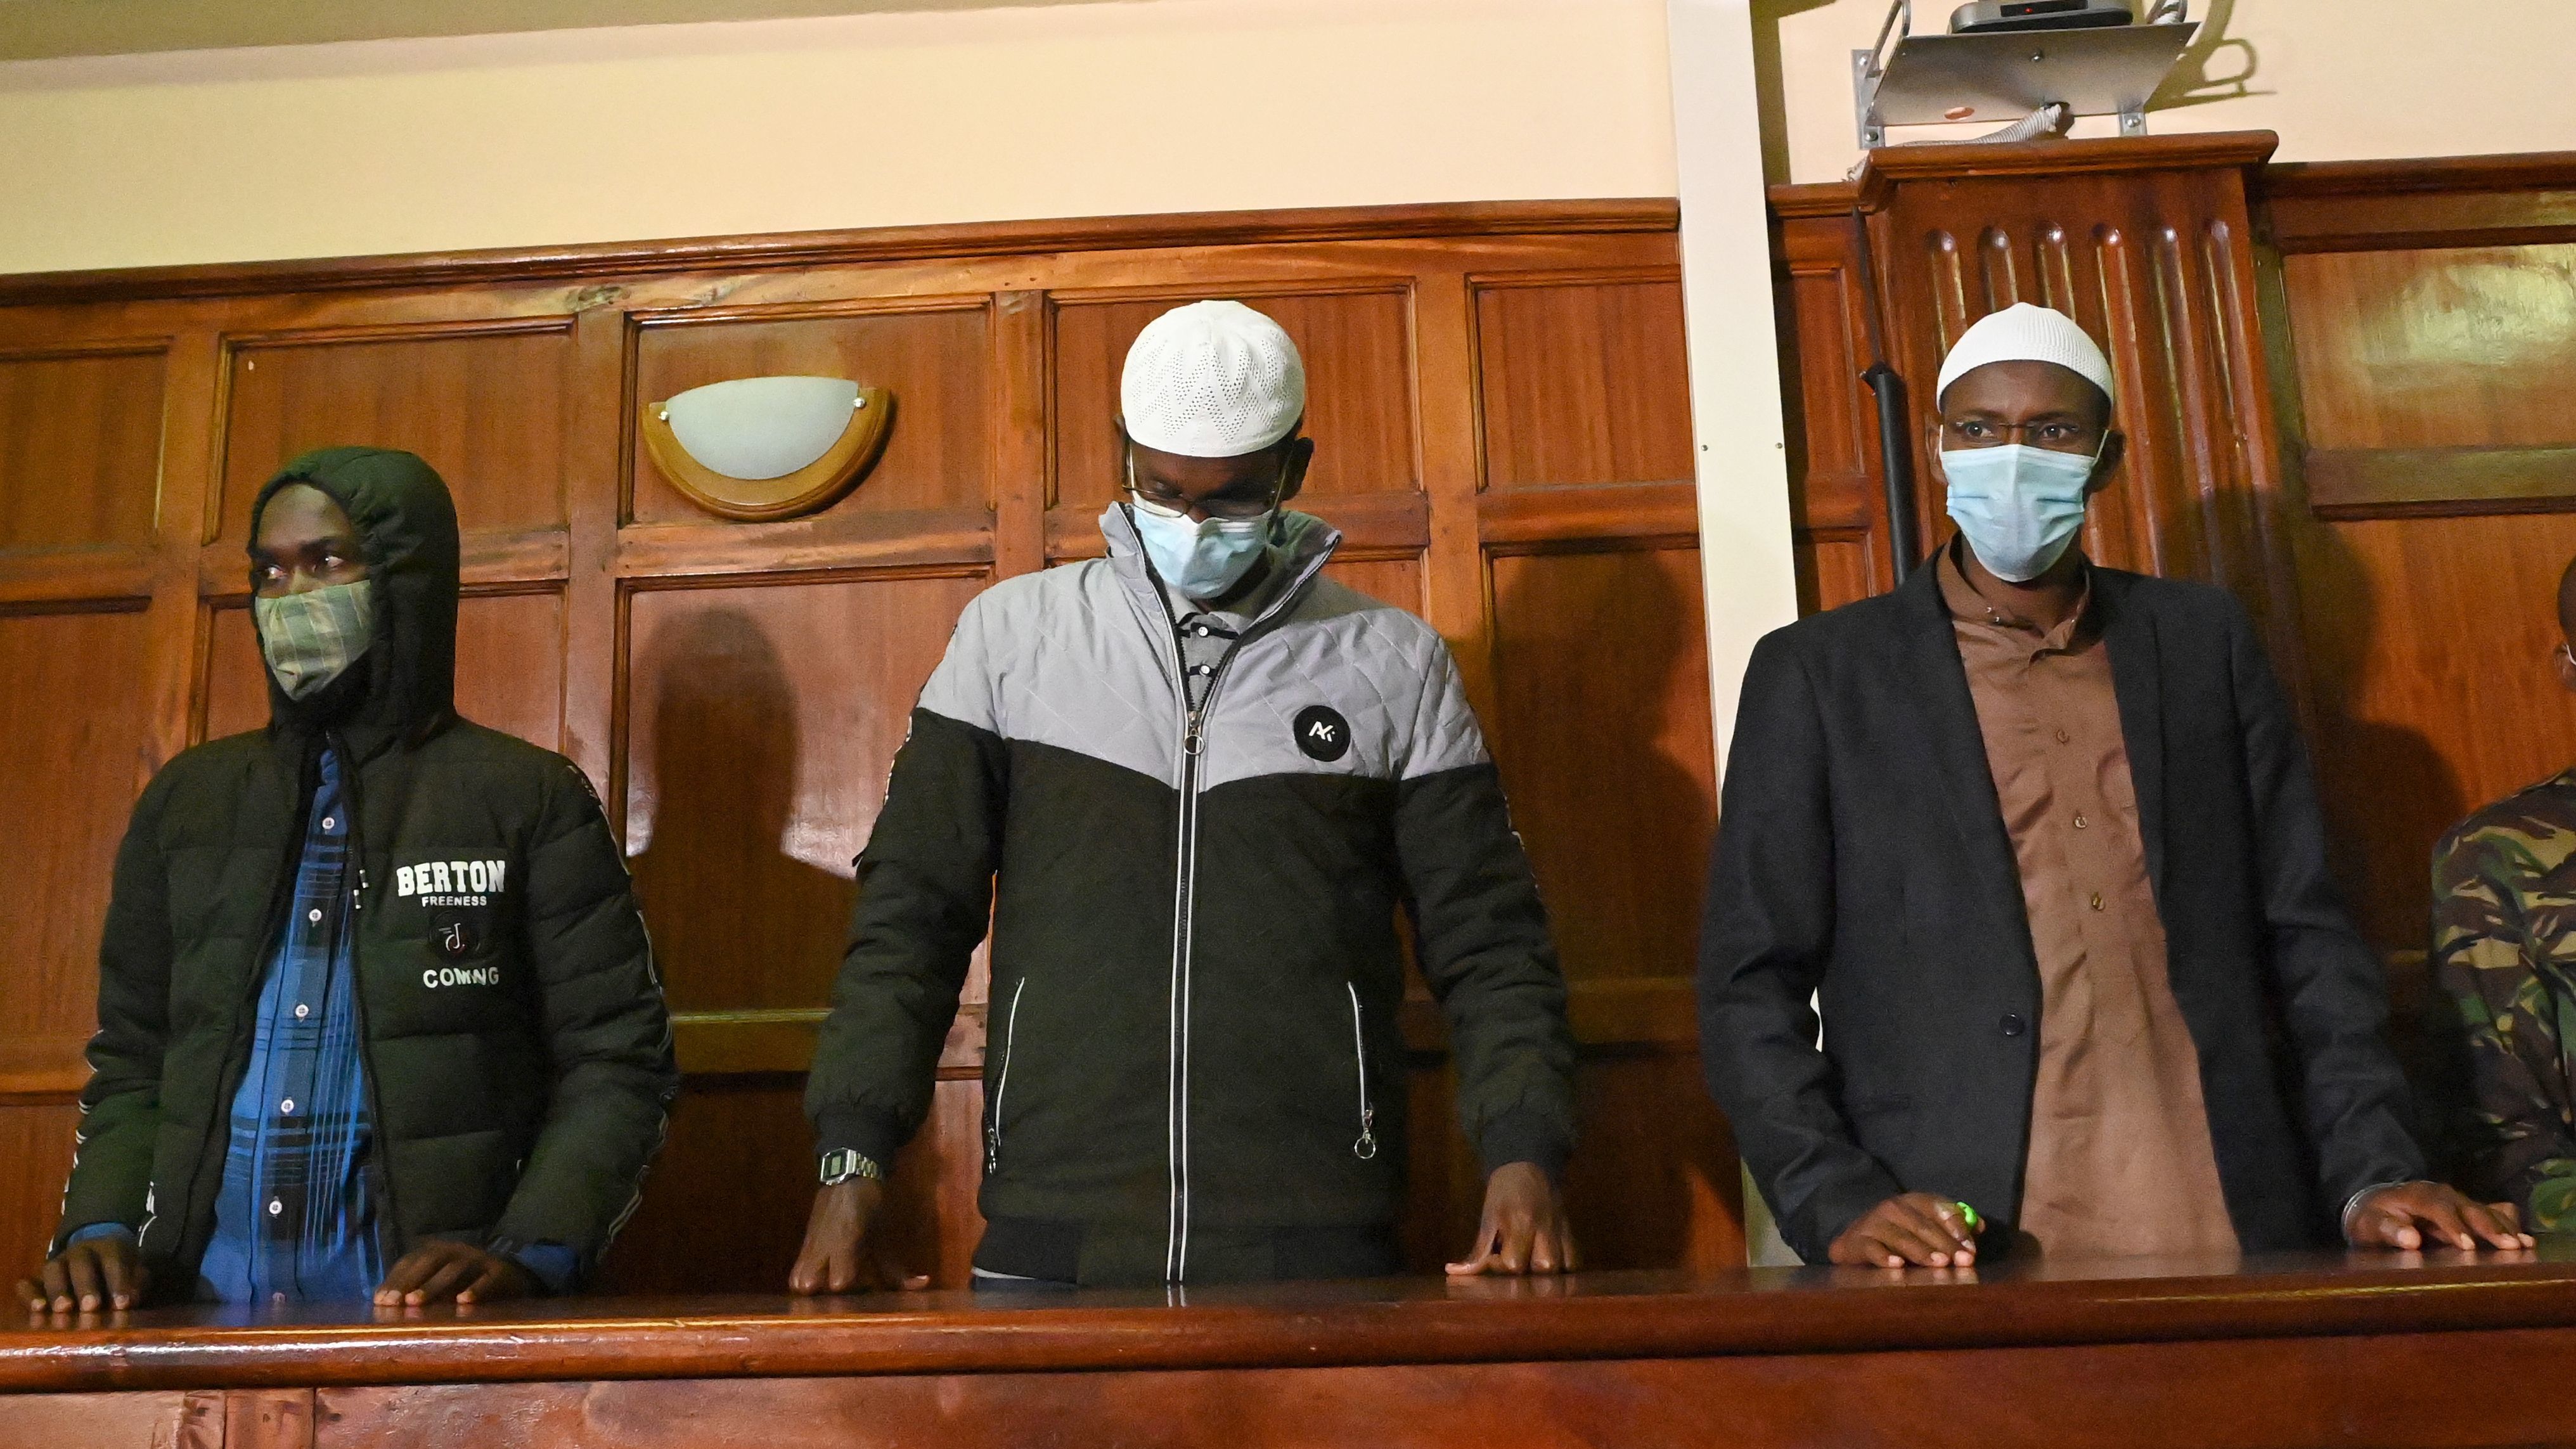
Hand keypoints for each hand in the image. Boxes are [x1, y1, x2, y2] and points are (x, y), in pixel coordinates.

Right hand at [17, 1235, 148, 1314]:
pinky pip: (27, 1282)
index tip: (123, 1304)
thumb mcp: (136, 1272)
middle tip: (91, 1307)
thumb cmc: (121, 1271)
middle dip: (86, 1285)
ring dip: (57, 1289)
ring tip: (63, 1309)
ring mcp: (57, 1263)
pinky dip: (29, 1294)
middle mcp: (81, 1251)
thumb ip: (137, 1282)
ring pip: (53, 1269)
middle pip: (80, 1263)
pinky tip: (37, 1309)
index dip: (118, 1281)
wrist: (99, 1255)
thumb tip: (133, 1298)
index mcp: (109, 1247)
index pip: (114, 1261)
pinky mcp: (38, 1278)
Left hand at [373, 1242, 535, 1305]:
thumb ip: (413, 1284)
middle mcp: (458, 1251)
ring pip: (455, 1269)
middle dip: (410, 1281)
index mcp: (440, 1250)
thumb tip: (378, 1298)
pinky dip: (476, 1290)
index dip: (396, 1279)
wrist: (512, 1275)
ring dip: (433, 1286)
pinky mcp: (500, 1271)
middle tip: (395, 1302)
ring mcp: (480, 1259)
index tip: (380, 1300)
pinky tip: (463, 1302)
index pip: (413, 1260)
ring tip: (416, 1303)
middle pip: (431, 1261)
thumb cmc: (465, 1281)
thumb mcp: (439, 1279)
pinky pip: (487, 1280)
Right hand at [789, 1178, 928, 1293]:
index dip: (854, 1290)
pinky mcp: (802, 1245)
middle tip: (848, 1288)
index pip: (839, 1283)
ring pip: (797, 1282)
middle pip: (808, 1287)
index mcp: (844, 1243)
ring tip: (833, 1285)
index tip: (867, 1287)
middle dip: (828, 1294)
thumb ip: (896, 1268)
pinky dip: (806, 1278)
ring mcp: (808, 1246)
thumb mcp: (883, 1238)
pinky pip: (796, 1271)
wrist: (847, 1175)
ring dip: (814, 1289)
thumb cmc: (869, 1206)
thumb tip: (924, 1282)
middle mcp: (821, 1247)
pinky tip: (825, 1277)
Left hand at [1446, 1162, 1576, 1275]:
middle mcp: (1545, 1229)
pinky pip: (1574, 1261)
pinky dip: (1563, 1269)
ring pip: (1561, 1268)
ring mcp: (1561, 1231)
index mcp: (1521, 1223)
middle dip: (1525, 1273)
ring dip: (1544, 1274)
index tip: (1493, 1255)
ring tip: (1529, 1264)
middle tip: (1512, 1259)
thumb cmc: (1503, 1191)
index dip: (1500, 1266)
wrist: (1528, 1165)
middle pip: (1543, 1269)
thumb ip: (1478, 1250)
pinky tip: (1548, 1264)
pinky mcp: (1570, 1232)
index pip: (1514, 1263)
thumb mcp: (1488, 1217)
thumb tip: (1453, 1272)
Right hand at [1829, 1193, 1982, 1267]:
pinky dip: (1885, 1257)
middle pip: (1924, 1226)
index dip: (1957, 1228)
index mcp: (1914, 1201)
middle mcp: (1894, 1208)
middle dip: (1946, 1244)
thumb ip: (1951, 1224)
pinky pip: (1873, 1249)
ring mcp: (1874, 1223)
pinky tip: (1897, 1265)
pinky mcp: (1858, 1240)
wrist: (1855, 1240)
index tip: (1971, 1248)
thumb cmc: (1898, 1233)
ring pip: (1902, 1238)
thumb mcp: (1923, 1224)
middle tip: (1962, 1260)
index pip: (1939, 1209)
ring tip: (1940, 1263)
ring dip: (1922, 1251)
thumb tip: (1980, 1227)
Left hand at [2346, 1182, 2532, 1251]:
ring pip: (2483, 1210)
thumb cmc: (2372, 1218)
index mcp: (2415, 1194)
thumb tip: (2410, 1240)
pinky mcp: (2466, 1210)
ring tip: (2524, 1245)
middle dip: (2488, 1226)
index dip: (2453, 1225)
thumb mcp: (2368, 1224)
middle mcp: (2441, 1194)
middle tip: (2510, 1246)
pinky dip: (2508, 1224)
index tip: (2467, 1245)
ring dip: (2504, 1227)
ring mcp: (2456, 1200)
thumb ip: (2387, 1229)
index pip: (2437, 1207)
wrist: (2376, 1205)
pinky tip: (2525, 1240)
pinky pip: (2491, 1212)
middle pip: (2467, 1207)